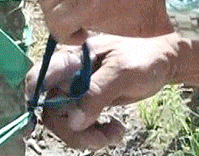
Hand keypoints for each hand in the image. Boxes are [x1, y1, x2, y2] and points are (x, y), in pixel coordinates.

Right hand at [27, 34, 177, 149]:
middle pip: (52, 108)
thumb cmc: (145, 58)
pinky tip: (117, 129)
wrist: (164, 63)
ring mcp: (79, 91)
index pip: (41, 76)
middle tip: (99, 140)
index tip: (43, 122)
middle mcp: (70, 75)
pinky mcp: (89, 104)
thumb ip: (97, 92)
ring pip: (65, 122)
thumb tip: (74, 120)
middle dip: (71, 130)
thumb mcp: (123, 72)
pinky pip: (80, 126)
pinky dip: (96, 134)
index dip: (34, 97)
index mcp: (73, 58)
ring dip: (86, 136)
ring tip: (114, 134)